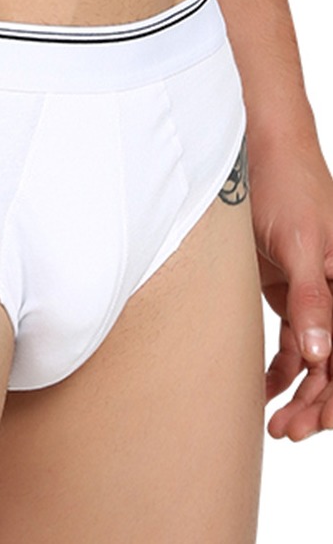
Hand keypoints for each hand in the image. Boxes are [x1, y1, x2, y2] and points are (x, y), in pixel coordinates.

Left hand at [249, 138, 332, 440]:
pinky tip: (263, 387)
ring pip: (315, 357)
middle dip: (318, 403)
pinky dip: (280, 365)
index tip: (312, 424)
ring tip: (274, 420)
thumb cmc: (288, 189)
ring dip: (298, 389)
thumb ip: (312, 298)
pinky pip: (292, 338)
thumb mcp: (299, 244)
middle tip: (286, 430)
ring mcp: (313, 293)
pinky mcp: (288, 288)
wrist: (259, 154)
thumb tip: (325, 356)